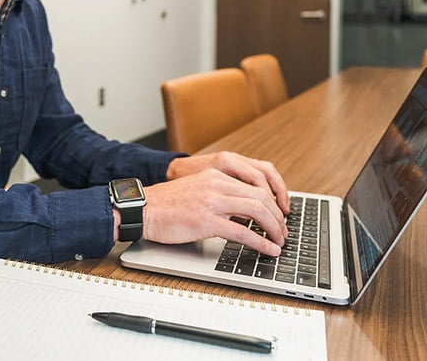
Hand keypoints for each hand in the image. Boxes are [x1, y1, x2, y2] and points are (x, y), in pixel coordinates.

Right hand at [139, 161, 288, 255]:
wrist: (143, 209)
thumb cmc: (166, 205)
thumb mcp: (198, 191)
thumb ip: (221, 197)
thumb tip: (245, 216)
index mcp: (217, 176)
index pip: (257, 185)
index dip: (274, 203)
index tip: (279, 217)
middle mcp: (217, 184)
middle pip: (262, 197)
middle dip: (279, 217)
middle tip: (283, 232)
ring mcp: (212, 201)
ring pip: (258, 211)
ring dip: (274, 229)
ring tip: (280, 242)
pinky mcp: (206, 220)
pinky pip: (243, 232)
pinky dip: (261, 242)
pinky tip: (269, 250)